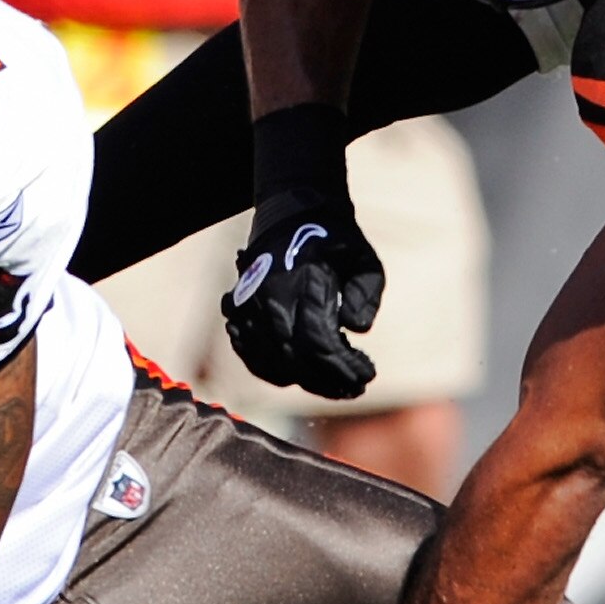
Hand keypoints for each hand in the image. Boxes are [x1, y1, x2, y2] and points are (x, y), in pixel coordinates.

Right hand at [223, 193, 385, 398]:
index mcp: (304, 280)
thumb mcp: (364, 260)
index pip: (320, 341)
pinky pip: (252, 356)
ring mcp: (248, 305)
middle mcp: (270, 295)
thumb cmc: (334, 242)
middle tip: (355, 387)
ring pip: (271, 363)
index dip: (344, 367)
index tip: (368, 375)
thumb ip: (368, 294)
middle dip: (328, 381)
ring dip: (305, 381)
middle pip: (295, 358)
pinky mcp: (236, 312)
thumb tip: (356, 329)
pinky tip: (301, 374)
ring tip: (334, 385)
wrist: (291, 216)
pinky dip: (276, 371)